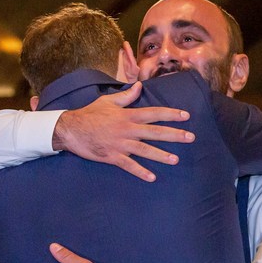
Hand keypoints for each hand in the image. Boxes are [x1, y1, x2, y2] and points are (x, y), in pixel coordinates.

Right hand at [52, 81, 194, 181]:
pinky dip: (140, 171)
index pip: (154, 113)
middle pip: (155, 132)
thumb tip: (140, 85)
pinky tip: (152, 177)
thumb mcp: (108, 101)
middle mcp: (127, 130)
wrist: (70, 129)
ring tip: (176, 160)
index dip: (171, 114)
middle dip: (174, 135)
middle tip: (190, 138)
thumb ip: (126, 96)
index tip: (186, 116)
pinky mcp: (112, 156)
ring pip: (145, 150)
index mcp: (128, 116)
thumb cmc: (90, 114)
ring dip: (161, 155)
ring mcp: (120, 144)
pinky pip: (129, 165)